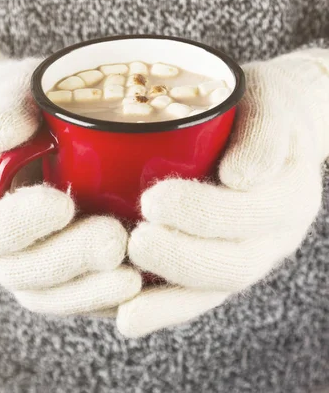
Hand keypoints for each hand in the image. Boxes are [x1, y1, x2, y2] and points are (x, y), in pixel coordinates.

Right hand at [0, 57, 140, 315]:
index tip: (59, 203)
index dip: (16, 226)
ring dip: (94, 290)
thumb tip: (3, 128)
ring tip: (134, 275)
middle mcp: (1, 247)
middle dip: (69, 260)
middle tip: (113, 239)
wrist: (42, 127)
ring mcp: (36, 264)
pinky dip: (113, 297)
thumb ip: (6, 108)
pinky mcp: (71, 273)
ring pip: (56, 296)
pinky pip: (86, 297)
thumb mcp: (13, 95)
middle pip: (23, 273)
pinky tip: (148, 283)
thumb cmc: (27, 109)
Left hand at [117, 49, 328, 336]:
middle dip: (182, 256)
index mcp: (290, 191)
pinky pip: (198, 296)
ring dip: (169, 295)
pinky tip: (128, 316)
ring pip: (216, 289)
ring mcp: (251, 253)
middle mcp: (276, 233)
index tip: (153, 199)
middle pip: (236, 262)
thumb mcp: (268, 99)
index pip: (255, 212)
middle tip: (136, 240)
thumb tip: (240, 177)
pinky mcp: (223, 262)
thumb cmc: (259, 105)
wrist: (271, 127)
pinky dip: (165, 309)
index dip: (205, 213)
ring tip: (124, 295)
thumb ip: (263, 132)